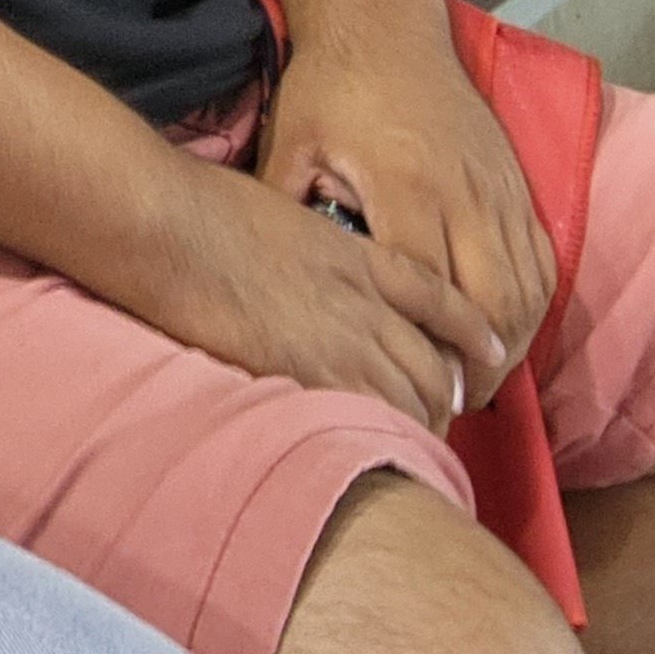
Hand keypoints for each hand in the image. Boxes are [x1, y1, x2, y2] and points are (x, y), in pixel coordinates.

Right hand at [132, 145, 507, 435]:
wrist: (166, 222)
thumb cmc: (203, 206)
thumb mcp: (283, 210)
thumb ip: (315, 245)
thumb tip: (310, 263)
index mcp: (359, 255)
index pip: (442, 301)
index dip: (473, 333)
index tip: (488, 354)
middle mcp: (363, 301)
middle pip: (435, 366)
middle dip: (445, 398)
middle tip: (440, 416)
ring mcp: (338, 340)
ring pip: (411, 399)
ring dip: (419, 425)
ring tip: (414, 444)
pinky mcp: (305, 373)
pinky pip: (368, 417)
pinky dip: (382, 436)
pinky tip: (378, 448)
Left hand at [257, 34, 557, 410]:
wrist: (383, 22)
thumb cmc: (330, 86)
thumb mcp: (291, 144)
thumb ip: (287, 209)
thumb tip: (265, 272)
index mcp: (407, 189)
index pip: (432, 293)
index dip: (431, 350)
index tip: (421, 391)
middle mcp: (465, 194)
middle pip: (494, 303)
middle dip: (482, 363)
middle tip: (456, 404)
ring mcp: (498, 186)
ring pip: (528, 286)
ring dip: (512, 339)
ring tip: (482, 377)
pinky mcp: (515, 178)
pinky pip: (541, 255)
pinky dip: (532, 299)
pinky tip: (509, 326)